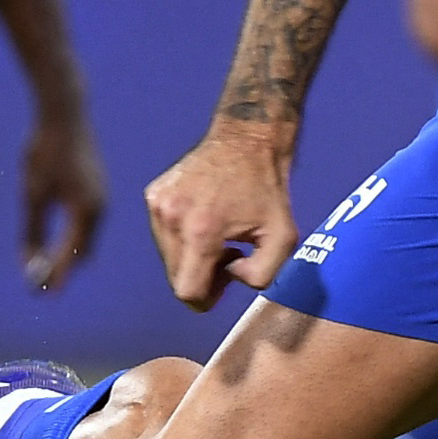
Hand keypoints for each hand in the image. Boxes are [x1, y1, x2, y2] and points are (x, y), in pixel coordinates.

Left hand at [19, 108, 106, 290]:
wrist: (66, 113)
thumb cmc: (45, 152)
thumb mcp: (33, 194)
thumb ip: (32, 230)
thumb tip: (28, 262)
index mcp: (85, 211)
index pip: (71, 255)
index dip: (57, 277)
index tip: (42, 295)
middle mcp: (100, 208)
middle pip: (83, 251)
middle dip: (62, 269)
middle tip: (40, 285)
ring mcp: (102, 197)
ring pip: (86, 238)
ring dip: (68, 253)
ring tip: (45, 267)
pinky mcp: (98, 189)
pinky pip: (87, 223)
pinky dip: (73, 237)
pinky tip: (58, 240)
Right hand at [144, 123, 297, 311]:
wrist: (247, 139)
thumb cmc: (269, 189)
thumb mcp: (284, 237)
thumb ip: (262, 274)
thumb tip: (230, 277)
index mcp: (201, 231)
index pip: (187, 292)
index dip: (208, 299)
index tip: (228, 278)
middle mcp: (172, 218)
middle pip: (176, 278)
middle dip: (203, 277)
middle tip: (230, 255)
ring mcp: (158, 205)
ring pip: (168, 258)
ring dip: (192, 258)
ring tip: (219, 236)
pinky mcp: (153, 195)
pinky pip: (163, 235)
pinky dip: (183, 237)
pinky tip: (206, 219)